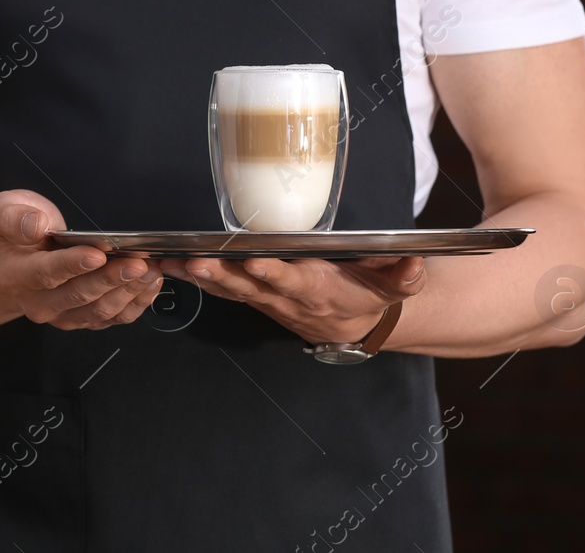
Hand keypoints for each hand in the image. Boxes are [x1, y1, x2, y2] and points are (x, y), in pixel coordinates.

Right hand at [0, 190, 161, 329]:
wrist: (10, 266)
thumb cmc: (14, 236)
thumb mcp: (5, 211)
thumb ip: (15, 216)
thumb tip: (35, 225)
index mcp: (18, 274)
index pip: (46, 272)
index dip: (73, 264)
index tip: (98, 254)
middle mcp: (39, 301)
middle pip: (79, 295)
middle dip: (111, 278)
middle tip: (137, 262)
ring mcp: (62, 314)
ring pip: (99, 310)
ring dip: (128, 291)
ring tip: (149, 270)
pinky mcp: (82, 320)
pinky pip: (112, 318)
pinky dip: (134, 303)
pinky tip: (148, 285)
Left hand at [158, 255, 425, 344]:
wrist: (358, 325)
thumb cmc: (371, 294)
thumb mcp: (396, 286)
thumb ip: (404, 274)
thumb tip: (414, 260)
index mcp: (318, 288)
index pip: (294, 280)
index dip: (275, 273)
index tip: (255, 262)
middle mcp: (287, 296)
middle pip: (251, 286)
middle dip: (222, 275)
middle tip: (196, 261)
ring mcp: (267, 300)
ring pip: (229, 289)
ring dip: (200, 278)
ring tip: (170, 263)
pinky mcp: (254, 298)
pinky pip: (222, 290)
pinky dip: (197, 280)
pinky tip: (171, 267)